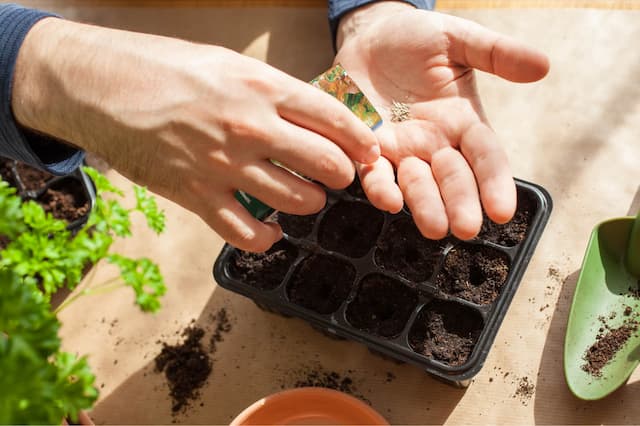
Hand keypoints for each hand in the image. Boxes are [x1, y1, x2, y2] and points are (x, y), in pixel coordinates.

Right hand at [13, 18, 379, 251]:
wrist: (100, 86)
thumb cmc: (164, 68)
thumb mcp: (228, 64)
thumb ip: (272, 92)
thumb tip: (313, 117)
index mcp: (262, 88)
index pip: (335, 119)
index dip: (361, 141)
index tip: (368, 153)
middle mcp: (251, 128)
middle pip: (326, 165)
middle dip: (342, 175)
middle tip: (337, 176)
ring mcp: (225, 166)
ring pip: (297, 201)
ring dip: (310, 203)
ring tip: (305, 197)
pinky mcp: (198, 197)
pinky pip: (249, 234)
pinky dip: (268, 237)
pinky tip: (272, 229)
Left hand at [335, 3, 548, 239]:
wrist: (368, 37)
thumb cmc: (415, 38)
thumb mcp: (458, 39)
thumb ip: (495, 53)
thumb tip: (542, 66)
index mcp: (463, 122)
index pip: (485, 156)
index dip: (494, 182)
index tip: (503, 210)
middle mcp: (435, 143)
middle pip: (453, 179)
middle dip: (460, 204)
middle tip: (466, 229)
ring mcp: (401, 150)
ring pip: (416, 185)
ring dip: (425, 205)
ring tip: (434, 227)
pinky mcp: (368, 150)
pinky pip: (375, 174)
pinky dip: (381, 188)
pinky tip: (389, 200)